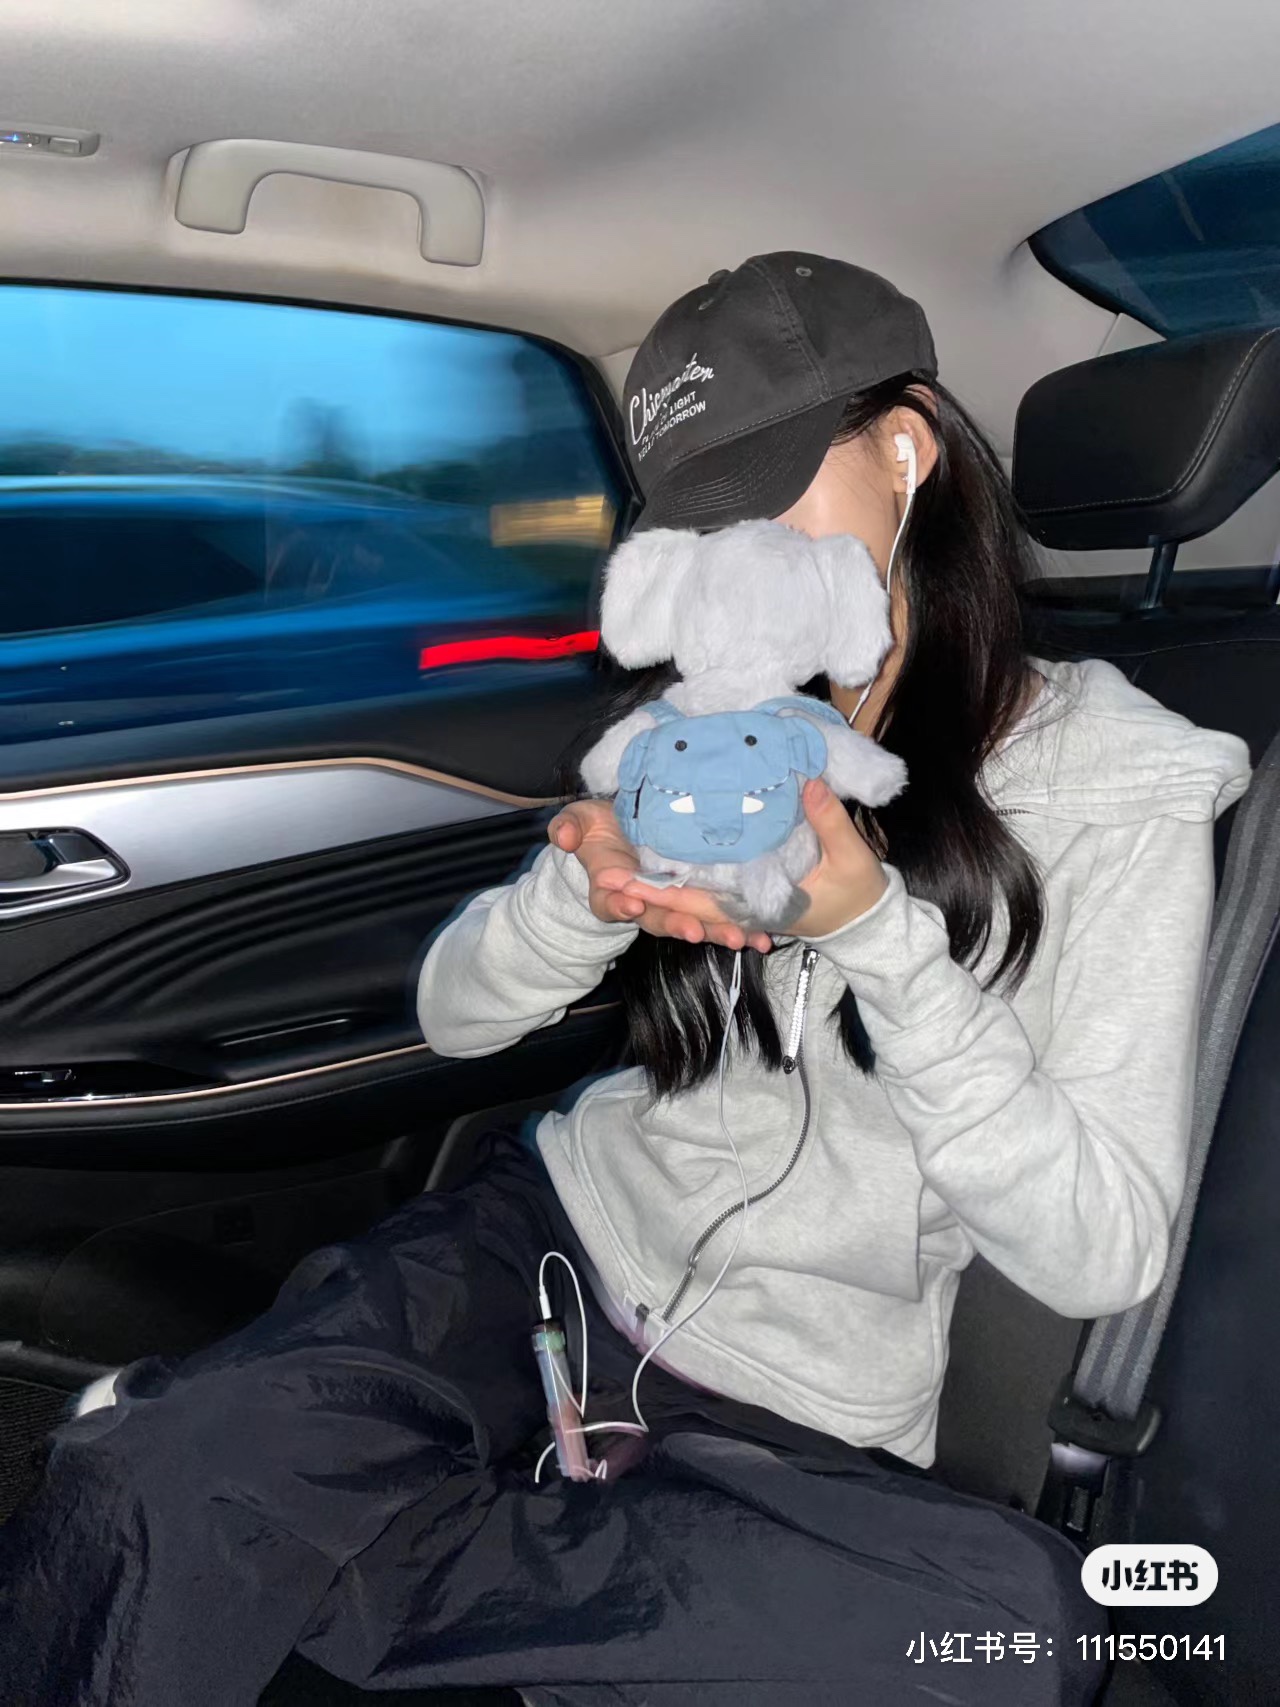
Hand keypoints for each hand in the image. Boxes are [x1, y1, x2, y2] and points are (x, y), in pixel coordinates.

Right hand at [549, 800, 771, 951]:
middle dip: (677, 925)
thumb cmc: (598, 830)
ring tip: (739, 939)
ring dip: (716, 932)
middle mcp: (643, 901)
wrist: (623, 838)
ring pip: (694, 922)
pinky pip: (719, 916)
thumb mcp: (577, 823)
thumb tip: (561, 836)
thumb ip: (567, 827)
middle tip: (694, 932)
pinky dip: (742, 928)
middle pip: (658, 919)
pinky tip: (764, 937)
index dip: (619, 904)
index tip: (631, 903)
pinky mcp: (700, 898)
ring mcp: (673, 903)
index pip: (610, 900)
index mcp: (609, 887)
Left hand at [619, 778, 885, 942]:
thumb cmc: (861, 892)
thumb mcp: (851, 857)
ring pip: (692, 900)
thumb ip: (829, 820)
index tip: (620, 881)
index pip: (698, 901)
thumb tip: (806, 781)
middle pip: (683, 903)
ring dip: (656, 890)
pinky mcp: (751, 895)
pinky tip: (661, 868)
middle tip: (601, 879)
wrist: (870, 923)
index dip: (658, 893)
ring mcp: (746, 903)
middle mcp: (744, 908)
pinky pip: (712, 892)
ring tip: (614, 878)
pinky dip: (686, 883)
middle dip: (641, 894)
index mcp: (760, 904)